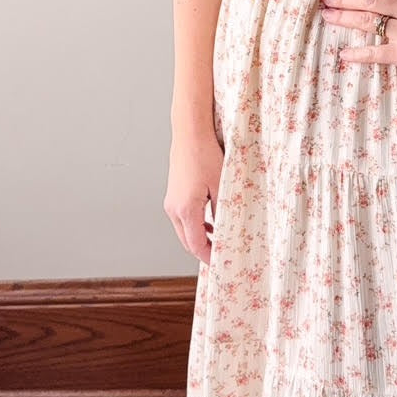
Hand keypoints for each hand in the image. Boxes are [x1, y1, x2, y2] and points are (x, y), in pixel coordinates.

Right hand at [164, 130, 223, 262]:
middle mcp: (173, 208)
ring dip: (198, 238)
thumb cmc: (206, 155)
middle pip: (187, 242)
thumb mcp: (221, 186)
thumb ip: (222, 212)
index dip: (209, 256)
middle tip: (220, 256)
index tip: (221, 262)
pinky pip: (182, 218)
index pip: (196, 245)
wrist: (190, 133)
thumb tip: (225, 231)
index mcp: (186, 209)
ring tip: (218, 242)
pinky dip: (194, 226)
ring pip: (184, 231)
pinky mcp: (173, 195)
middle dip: (203, 251)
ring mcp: (171, 202)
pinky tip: (209, 224)